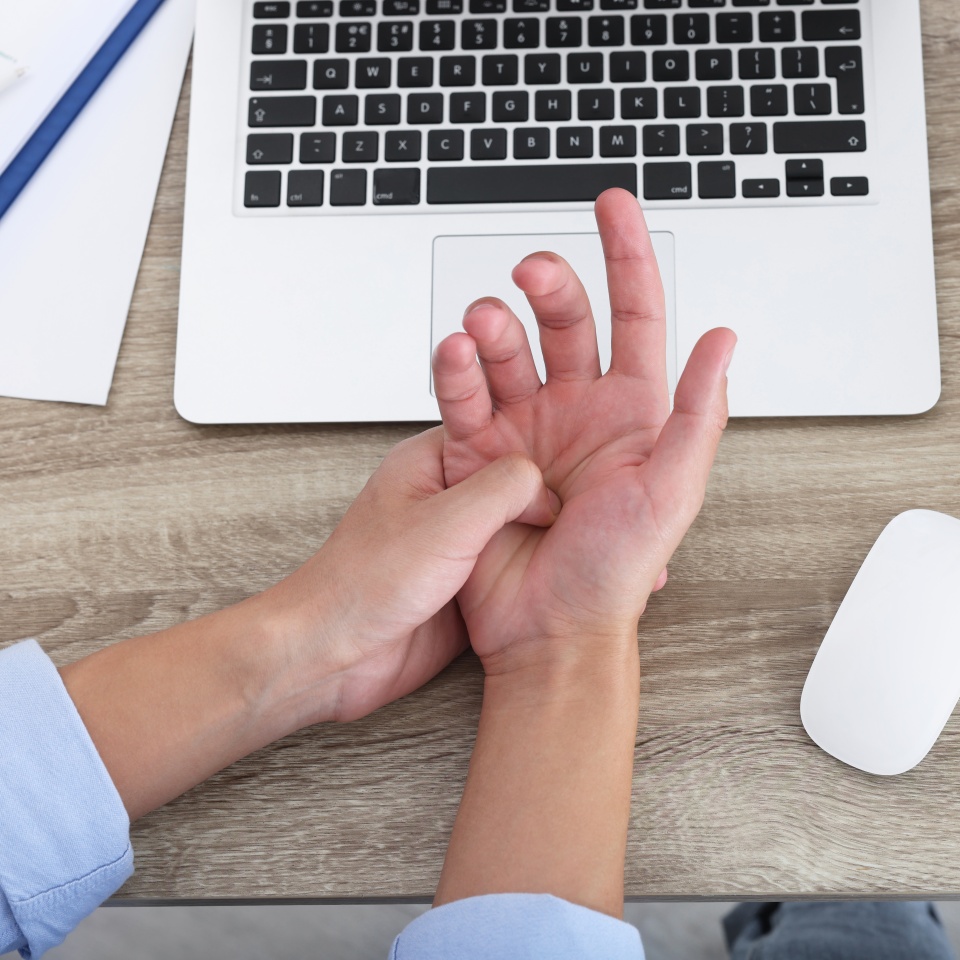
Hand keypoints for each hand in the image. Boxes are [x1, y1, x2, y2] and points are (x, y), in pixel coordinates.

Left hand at [254, 427, 556, 721]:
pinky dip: (536, 564)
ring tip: (586, 522)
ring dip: (544, 527)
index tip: (575, 439)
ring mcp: (457, 541)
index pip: (496, 427)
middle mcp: (445, 498)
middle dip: (549, 484)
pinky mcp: (467, 582)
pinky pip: (514, 563)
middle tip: (589, 483)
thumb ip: (501, 489)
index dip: (535, 433)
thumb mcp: (445, 522)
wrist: (335, 655)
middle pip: (514, 477)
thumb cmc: (362, 584)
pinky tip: (562, 564)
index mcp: (429, 463)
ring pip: (518, 522)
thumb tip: (545, 483)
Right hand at [431, 188, 735, 674]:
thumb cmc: (613, 572)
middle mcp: (577, 411)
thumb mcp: (671, 492)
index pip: (636, 314)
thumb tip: (722, 340)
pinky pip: (464, 398)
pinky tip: (456, 356)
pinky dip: (456, 371)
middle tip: (530, 272)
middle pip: (565, 321)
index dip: (627, 255)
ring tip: (485, 326)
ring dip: (495, 327)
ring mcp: (525, 429)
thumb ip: (697, 413)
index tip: (612, 205)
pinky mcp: (477, 454)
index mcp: (633, 412)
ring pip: (508, 351)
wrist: (548, 629)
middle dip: (549, 285)